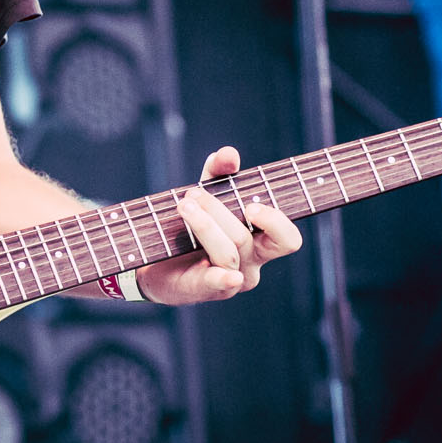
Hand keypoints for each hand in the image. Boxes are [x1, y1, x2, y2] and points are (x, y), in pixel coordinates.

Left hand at [132, 146, 303, 305]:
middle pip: (248, 238)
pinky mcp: (204, 288)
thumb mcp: (206, 192)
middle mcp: (251, 263)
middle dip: (219, 210)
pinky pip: (218, 283)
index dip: (276, 222)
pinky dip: (223, 278)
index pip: (287, 239)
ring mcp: (230, 279)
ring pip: (228, 252)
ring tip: (183, 206)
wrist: (154, 258)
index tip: (251, 206)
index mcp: (260, 243)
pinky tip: (228, 275)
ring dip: (204, 225)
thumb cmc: (192, 224)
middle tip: (193, 194)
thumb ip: (218, 172)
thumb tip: (229, 154)